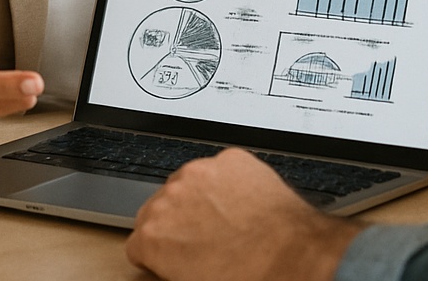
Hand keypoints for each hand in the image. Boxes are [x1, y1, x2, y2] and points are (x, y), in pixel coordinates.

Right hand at [126, 148, 362, 280]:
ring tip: (226, 221)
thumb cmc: (246, 275)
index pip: (138, 239)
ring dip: (200, 198)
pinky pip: (220, 169)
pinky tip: (242, 203)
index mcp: (153, 234)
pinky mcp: (229, 158)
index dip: (157, 250)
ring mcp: (200, 171)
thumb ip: (169, 266)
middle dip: (175, 222)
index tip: (169, 253)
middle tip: (201, 240)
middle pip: (159, 207)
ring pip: (188, 183)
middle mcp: (171, 196)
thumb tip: (174, 264)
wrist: (290, 253)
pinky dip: (228, 183)